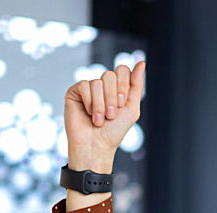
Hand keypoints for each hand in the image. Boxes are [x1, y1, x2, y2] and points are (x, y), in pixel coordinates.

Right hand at [64, 61, 144, 175]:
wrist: (96, 146)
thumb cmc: (114, 132)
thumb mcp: (131, 109)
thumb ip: (137, 85)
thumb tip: (141, 62)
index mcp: (116, 88)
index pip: (122, 70)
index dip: (123, 86)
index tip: (121, 104)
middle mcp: (102, 86)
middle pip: (110, 75)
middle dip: (112, 97)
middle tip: (111, 115)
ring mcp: (88, 89)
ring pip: (97, 82)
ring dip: (101, 105)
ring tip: (99, 120)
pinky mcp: (74, 92)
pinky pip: (84, 85)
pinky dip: (89, 102)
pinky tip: (88, 114)